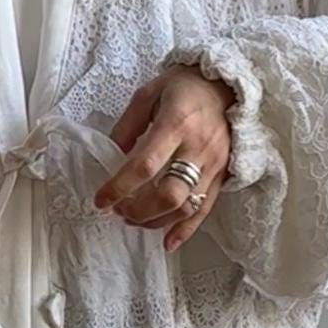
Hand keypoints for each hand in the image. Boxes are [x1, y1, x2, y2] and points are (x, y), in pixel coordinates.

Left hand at [92, 65, 234, 251]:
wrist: (227, 85)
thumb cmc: (184, 86)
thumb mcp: (148, 94)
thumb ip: (128, 126)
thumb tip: (111, 155)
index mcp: (176, 123)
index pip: (145, 165)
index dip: (119, 187)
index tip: (101, 199)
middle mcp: (198, 147)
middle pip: (169, 193)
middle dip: (138, 210)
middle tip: (118, 211)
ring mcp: (214, 164)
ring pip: (185, 206)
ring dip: (155, 221)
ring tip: (133, 220)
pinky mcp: (222, 175)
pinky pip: (205, 209)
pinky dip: (185, 230)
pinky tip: (167, 243)